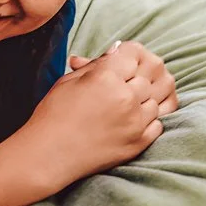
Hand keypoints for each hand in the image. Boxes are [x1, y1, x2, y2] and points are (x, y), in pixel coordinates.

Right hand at [1, 45, 164, 196]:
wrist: (48, 155)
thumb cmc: (53, 115)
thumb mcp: (69, 81)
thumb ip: (96, 64)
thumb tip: (117, 50)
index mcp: (105, 77)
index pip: (132, 54)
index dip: (124, 57)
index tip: (118, 64)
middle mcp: (125, 97)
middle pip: (146, 77)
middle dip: (132, 79)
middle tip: (115, 88)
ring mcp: (134, 122)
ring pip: (154, 101)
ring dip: (141, 101)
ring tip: (119, 107)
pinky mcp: (139, 143)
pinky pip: (157, 124)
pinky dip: (145, 121)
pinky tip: (126, 122)